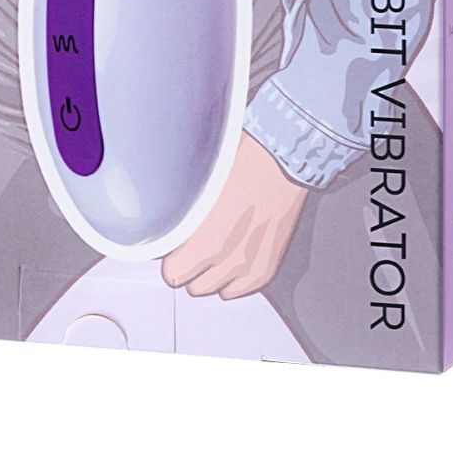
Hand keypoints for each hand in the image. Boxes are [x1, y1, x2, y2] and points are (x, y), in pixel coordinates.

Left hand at [162, 133, 308, 298]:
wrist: (280, 162)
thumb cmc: (241, 164)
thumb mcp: (201, 190)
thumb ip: (185, 220)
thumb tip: (171, 230)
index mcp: (207, 241)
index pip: (173, 274)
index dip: (172, 259)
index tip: (175, 250)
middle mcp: (228, 261)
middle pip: (194, 287)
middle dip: (192, 269)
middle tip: (195, 248)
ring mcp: (250, 267)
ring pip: (218, 290)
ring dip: (213, 274)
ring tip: (217, 250)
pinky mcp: (267, 268)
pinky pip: (241, 290)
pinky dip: (235, 278)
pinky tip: (234, 255)